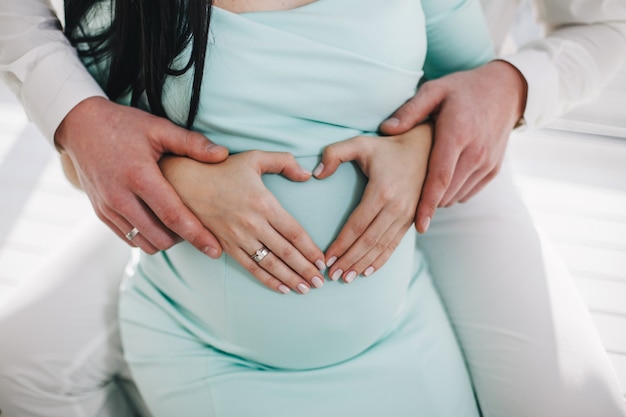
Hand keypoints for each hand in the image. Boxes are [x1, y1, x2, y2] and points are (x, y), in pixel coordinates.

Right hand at [54, 97, 228, 256]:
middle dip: (184, 239)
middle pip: (160, 237)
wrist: (81, 126)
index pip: (173, 216)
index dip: (197, 235)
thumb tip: (224, 155)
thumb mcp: (159, 128)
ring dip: (165, 240)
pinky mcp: (101, 213)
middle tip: (199, 228)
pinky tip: (160, 223)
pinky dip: (147, 237)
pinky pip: (129, 239)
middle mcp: (120, 197)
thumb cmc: (125, 125)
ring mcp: (108, 208)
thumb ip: (192, 143)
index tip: (216, 249)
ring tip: (179, 224)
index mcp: (139, 176)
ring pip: (144, 243)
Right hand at [160, 151, 326, 293]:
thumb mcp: (255, 158)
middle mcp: (253, 224)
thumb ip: (284, 162)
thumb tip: (307, 175)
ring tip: (306, 289)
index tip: (323, 260)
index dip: (311, 249)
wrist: (185, 183)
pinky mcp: (226, 245)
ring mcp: (239, 237)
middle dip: (306, 269)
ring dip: (290, 279)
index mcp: (264, 203)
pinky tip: (282, 288)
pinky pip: (250, 267)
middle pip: (286, 252)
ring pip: (270, 264)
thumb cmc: (223, 168)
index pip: (294, 232)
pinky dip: (267, 280)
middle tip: (321, 282)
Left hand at [313, 123, 432, 281]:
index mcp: (381, 191)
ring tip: (346, 278)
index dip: (340, 244)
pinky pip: (394, 245)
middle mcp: (396, 207)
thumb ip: (334, 153)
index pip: (356, 225)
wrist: (425, 149)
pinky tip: (367, 272)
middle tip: (332, 275)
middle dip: (349, 261)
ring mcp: (407, 216)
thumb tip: (316, 174)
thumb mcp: (359, 143)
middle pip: (368, 241)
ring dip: (363, 265)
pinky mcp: (413, 220)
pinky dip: (380, 260)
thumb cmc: (386, 147)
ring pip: (381, 247)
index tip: (326, 258)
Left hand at [380, 60, 526, 232]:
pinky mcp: (494, 169)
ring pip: (456, 195)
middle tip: (403, 200)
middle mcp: (476, 152)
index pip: (440, 178)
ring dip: (438, 197)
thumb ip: (410, 111)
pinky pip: (468, 192)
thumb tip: (386, 130)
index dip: (427, 204)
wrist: (505, 90)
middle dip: (426, 202)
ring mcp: (488, 163)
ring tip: (421, 186)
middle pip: (447, 192)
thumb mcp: (434, 90)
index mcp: (457, 134)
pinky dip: (453, 192)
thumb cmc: (462, 90)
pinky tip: (441, 180)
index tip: (418, 226)